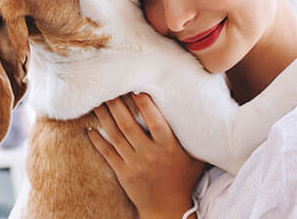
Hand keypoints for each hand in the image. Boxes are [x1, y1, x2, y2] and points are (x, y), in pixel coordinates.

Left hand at [86, 92, 205, 218]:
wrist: (168, 209)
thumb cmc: (184, 181)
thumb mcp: (196, 159)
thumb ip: (196, 139)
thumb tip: (206, 116)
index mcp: (169, 148)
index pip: (155, 122)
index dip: (145, 105)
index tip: (137, 89)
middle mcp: (150, 154)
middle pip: (129, 125)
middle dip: (117, 105)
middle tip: (108, 88)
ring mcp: (134, 164)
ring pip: (116, 136)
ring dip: (105, 118)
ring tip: (97, 102)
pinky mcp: (123, 173)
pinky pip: (107, 154)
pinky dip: (98, 141)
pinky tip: (90, 130)